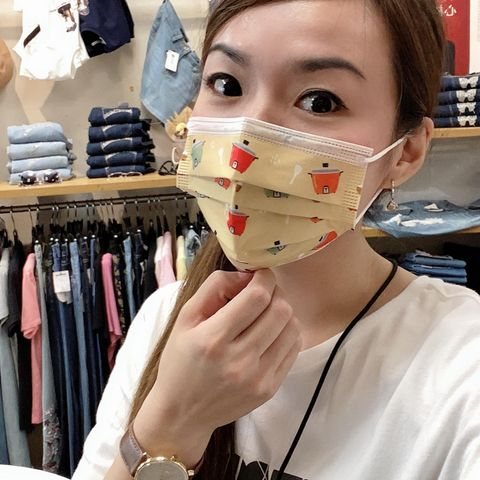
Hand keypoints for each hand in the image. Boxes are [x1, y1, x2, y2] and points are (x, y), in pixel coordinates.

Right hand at [135, 269, 301, 460]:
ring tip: (267, 312)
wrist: (183, 414)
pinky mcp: (269, 389)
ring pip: (292, 327)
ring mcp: (258, 378)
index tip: (260, 274)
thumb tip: (247, 275)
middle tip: (263, 292)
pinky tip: (271, 332)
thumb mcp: (185, 317)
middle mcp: (239, 360)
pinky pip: (294, 348)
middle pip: (280, 310)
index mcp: (213, 339)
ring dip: (283, 311)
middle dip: (275, 292)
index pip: (257, 297)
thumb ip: (214, 287)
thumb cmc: (180, 360)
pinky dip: (287, 332)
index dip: (264, 278)